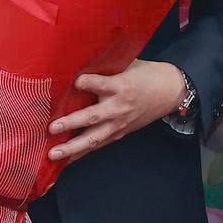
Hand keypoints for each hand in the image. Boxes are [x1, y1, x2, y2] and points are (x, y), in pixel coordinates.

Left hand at [47, 59, 188, 163]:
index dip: (87, 82)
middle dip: (71, 123)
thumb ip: (105, 67)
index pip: (101, 84)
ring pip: (93, 138)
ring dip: (72, 147)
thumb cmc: (146, 75)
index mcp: (121, 86)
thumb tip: (78, 61)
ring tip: (54, 153)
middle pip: (93, 117)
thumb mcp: (128, 64)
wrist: (170, 92)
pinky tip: (66, 160)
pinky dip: (81, 153)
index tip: (76, 81)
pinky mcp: (119, 133)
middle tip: (53, 127)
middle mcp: (118, 107)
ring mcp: (118, 124)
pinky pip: (98, 145)